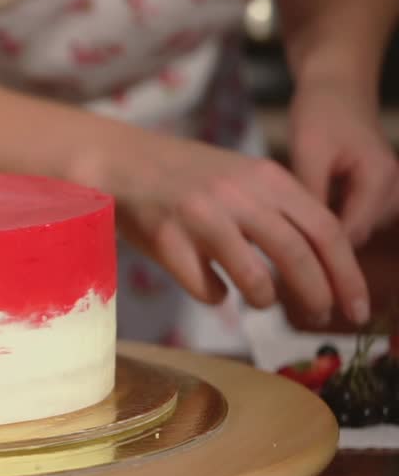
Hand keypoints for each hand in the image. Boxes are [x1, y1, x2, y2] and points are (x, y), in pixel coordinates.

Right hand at [92, 130, 370, 325]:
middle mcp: (237, 194)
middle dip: (317, 294)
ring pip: (254, 276)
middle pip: (297, 254)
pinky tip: (212, 288)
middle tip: (321, 316)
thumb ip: (277, 210)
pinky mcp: (165, 238)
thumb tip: (321, 264)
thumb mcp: (240, 178)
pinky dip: (215, 296)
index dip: (347, 274)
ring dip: (265, 297)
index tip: (358, 306)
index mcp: (265, 177)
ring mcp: (200, 215)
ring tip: (262, 300)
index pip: (326, 229)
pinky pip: (205, 287)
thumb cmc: (183, 176)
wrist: (118, 159)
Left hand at [288, 79, 398, 245]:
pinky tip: (303, 222)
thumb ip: (310, 193)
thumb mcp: (309, 151)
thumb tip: (295, 236)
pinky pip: (355, 217)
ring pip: (356, 230)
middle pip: (355, 238)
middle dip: (323, 249)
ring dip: (327, 236)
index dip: (319, 255)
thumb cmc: (322, 112)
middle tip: (284, 260)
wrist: (337, 84)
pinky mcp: (375, 189)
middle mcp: (392, 190)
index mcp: (380, 181)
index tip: (287, 267)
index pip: (351, 235)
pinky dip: (332, 222)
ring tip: (291, 239)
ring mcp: (388, 190)